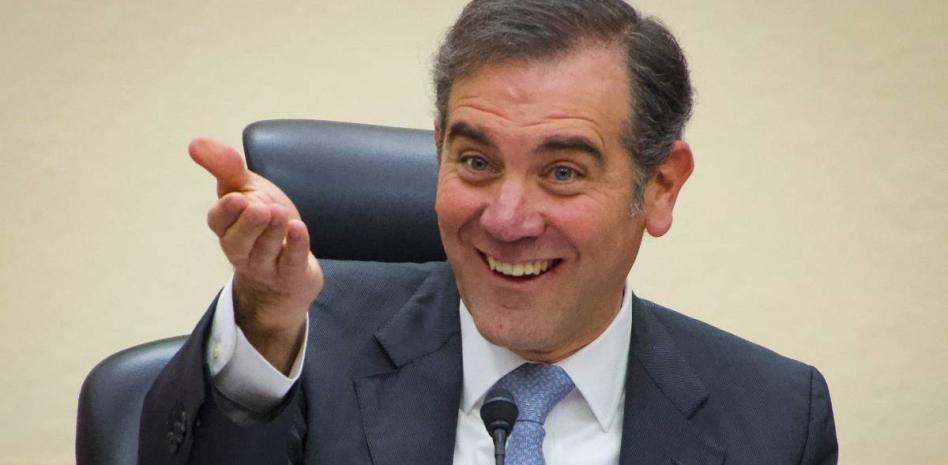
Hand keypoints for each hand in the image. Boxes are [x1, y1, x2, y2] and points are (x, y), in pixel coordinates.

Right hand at [189, 137, 321, 373]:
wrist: (290, 267)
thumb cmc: (264, 223)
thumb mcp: (247, 190)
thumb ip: (226, 167)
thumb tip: (196, 143)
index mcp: (227, 227)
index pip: (219, 221)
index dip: (227, 211)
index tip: (237, 197)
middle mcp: (242, 249)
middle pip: (238, 241)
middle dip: (248, 225)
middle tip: (261, 208)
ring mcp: (266, 265)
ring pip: (265, 251)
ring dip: (273, 232)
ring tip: (280, 213)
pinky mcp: (290, 275)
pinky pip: (291, 262)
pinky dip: (295, 246)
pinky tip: (298, 229)